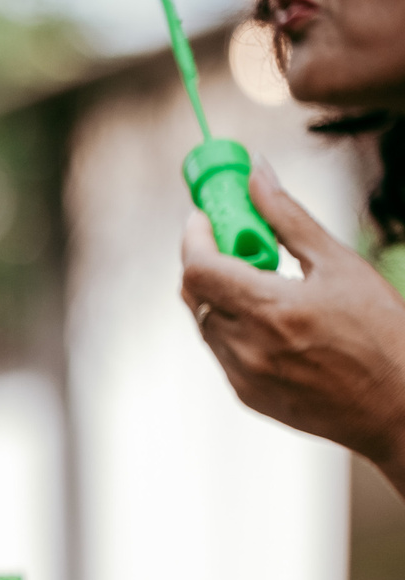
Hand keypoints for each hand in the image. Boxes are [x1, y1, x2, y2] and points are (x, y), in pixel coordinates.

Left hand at [180, 157, 404, 475]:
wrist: (401, 406)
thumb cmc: (384, 333)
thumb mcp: (341, 265)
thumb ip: (289, 218)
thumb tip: (256, 174)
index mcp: (272, 310)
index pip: (199, 268)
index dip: (195, 236)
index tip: (206, 216)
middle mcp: (248, 347)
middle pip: (195, 294)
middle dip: (206, 261)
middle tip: (236, 242)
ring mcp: (244, 376)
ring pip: (207, 323)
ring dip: (222, 296)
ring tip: (266, 283)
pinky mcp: (248, 396)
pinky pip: (222, 352)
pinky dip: (234, 327)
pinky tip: (272, 320)